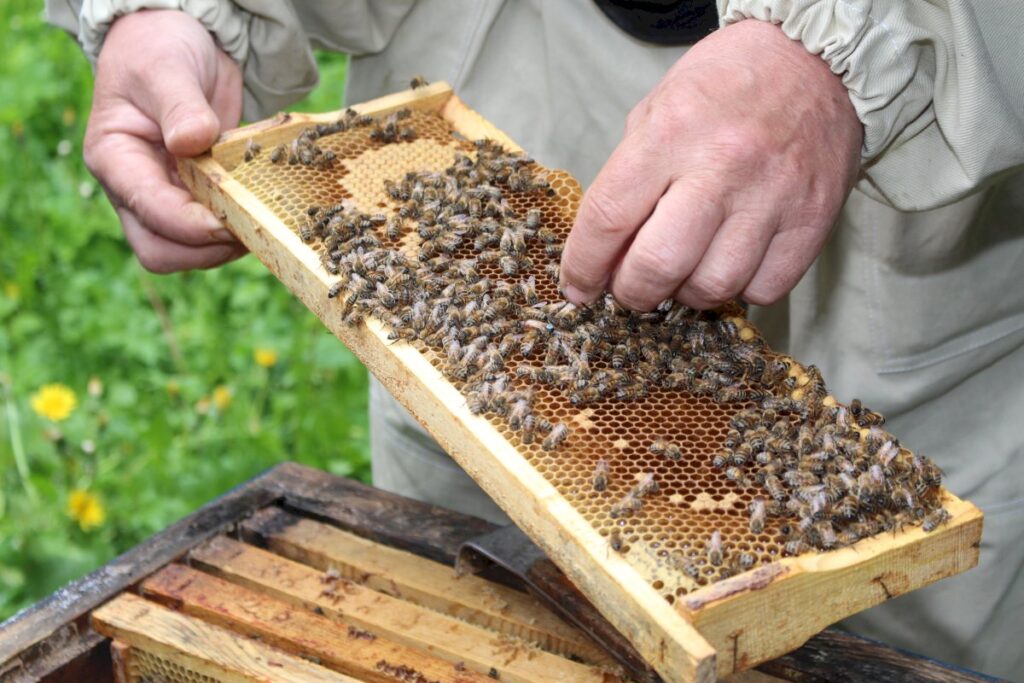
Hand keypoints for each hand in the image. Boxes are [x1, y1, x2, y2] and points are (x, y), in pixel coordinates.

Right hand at [84, 9, 245, 272]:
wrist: (179, 44)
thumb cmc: (161, 50)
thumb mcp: (167, 68)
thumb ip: (179, 106)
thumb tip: (192, 142)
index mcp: (115, 159)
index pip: (147, 210)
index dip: (188, 224)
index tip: (228, 221)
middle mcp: (135, 188)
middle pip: (161, 250)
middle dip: (205, 250)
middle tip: (251, 229)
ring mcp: (166, 197)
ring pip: (190, 251)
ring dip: (226, 245)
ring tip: (262, 219)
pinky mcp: (196, 199)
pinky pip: (214, 233)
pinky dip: (240, 228)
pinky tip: (264, 209)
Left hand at [559, 19, 861, 310]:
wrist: (814, 58)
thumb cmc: (723, 87)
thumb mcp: (657, 110)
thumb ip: (627, 180)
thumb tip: (603, 254)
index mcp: (671, 132)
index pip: (609, 217)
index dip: (583, 266)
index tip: (578, 288)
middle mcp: (722, 165)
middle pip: (658, 264)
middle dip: (632, 292)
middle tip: (630, 288)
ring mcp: (773, 196)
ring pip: (712, 286)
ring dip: (685, 294)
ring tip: (683, 272)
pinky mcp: (813, 219)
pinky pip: (764, 289)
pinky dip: (739, 290)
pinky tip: (730, 262)